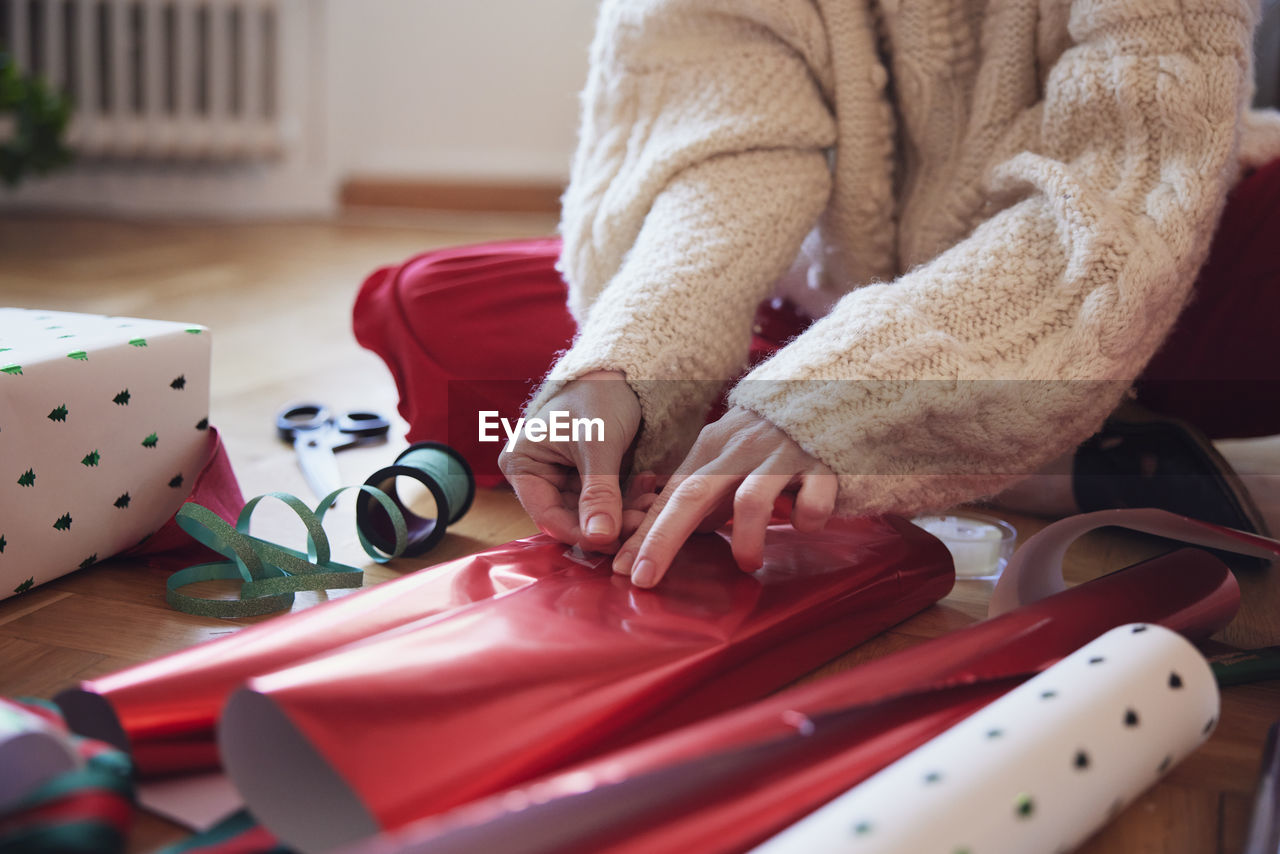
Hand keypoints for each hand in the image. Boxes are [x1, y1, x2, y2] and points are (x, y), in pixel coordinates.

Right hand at [499, 370, 642, 550]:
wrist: (624, 374)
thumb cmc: (600, 395)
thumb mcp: (598, 443)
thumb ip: (598, 492)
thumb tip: (599, 538)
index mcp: (523, 465)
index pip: (547, 515)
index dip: (579, 533)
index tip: (613, 540)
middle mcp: (539, 477)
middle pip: (570, 520)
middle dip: (607, 525)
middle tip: (642, 523)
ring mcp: (565, 481)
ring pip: (592, 517)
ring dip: (623, 517)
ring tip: (652, 506)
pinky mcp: (589, 482)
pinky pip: (608, 505)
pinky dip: (629, 505)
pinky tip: (650, 494)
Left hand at [613, 406, 836, 586]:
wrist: (824, 394)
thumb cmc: (767, 438)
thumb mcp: (726, 458)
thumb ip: (701, 495)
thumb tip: (666, 538)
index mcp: (711, 450)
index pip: (669, 496)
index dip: (644, 534)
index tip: (620, 568)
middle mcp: (739, 451)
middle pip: (692, 495)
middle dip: (662, 539)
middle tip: (644, 577)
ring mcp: (780, 456)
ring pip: (750, 500)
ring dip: (745, 539)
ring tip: (747, 564)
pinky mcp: (821, 464)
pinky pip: (812, 499)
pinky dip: (807, 517)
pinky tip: (806, 526)